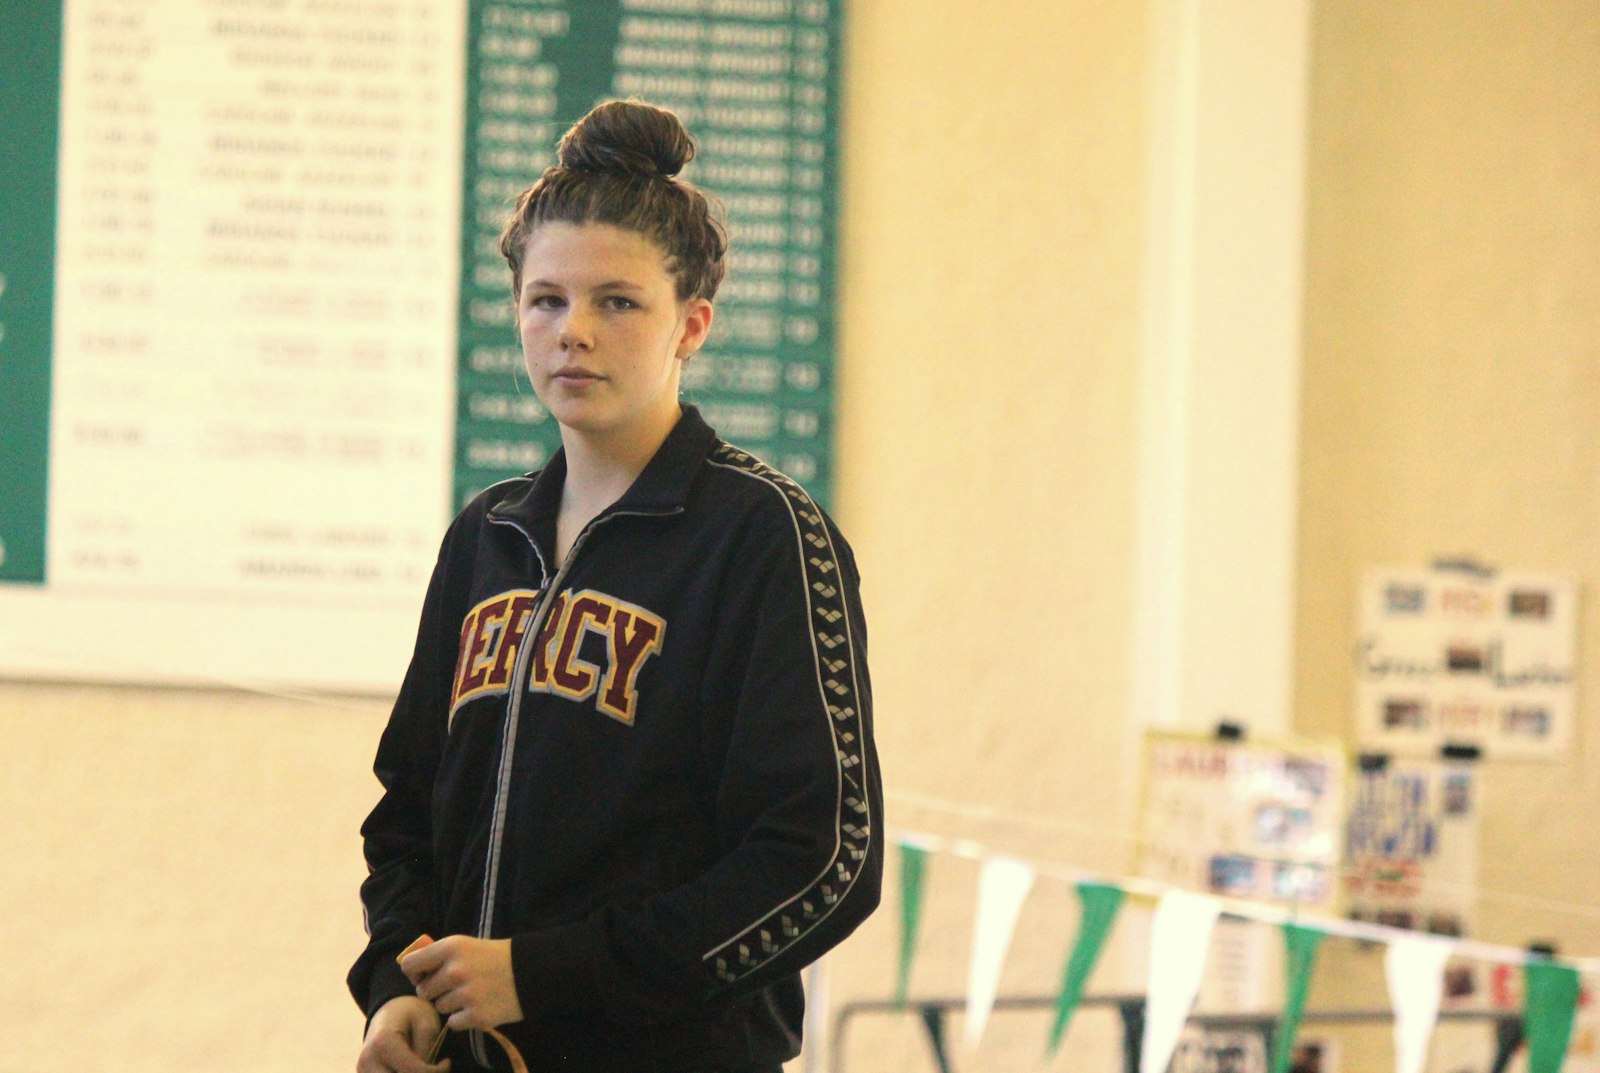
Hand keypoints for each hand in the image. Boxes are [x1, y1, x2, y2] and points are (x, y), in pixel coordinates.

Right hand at [357, 995, 448, 1072]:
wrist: (390, 1011)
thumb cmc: (412, 1014)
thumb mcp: (426, 1023)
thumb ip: (426, 1051)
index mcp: (383, 1042)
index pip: (413, 1072)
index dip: (436, 1072)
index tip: (447, 1062)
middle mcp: (367, 1060)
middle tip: (436, 1069)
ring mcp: (362, 1071)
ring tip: (424, 1069)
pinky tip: (412, 1071)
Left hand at [400, 934, 524, 1031]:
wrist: (531, 972)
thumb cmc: (496, 957)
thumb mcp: (466, 945)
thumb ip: (438, 954)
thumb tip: (409, 965)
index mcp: (451, 947)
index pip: (410, 965)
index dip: (415, 973)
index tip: (426, 976)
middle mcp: (455, 970)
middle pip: (423, 991)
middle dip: (436, 991)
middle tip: (457, 985)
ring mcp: (466, 994)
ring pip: (439, 1007)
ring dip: (452, 1004)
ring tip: (472, 994)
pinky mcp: (476, 1015)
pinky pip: (453, 1023)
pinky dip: (463, 1018)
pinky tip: (479, 1006)